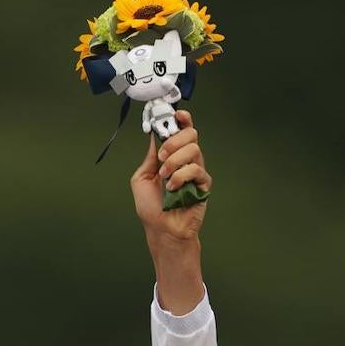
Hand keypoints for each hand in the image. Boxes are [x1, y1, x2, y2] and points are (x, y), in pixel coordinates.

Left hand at [129, 109, 210, 313]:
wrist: (162, 230)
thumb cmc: (152, 209)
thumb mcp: (141, 178)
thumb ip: (149, 157)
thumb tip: (154, 136)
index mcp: (171, 156)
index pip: (181, 131)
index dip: (181, 119)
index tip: (176, 115)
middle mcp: (185, 161)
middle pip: (191, 134)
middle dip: (174, 141)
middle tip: (162, 157)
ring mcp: (196, 172)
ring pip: (194, 149)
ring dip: (175, 161)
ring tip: (165, 177)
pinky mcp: (204, 185)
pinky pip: (197, 170)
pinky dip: (181, 176)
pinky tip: (173, 188)